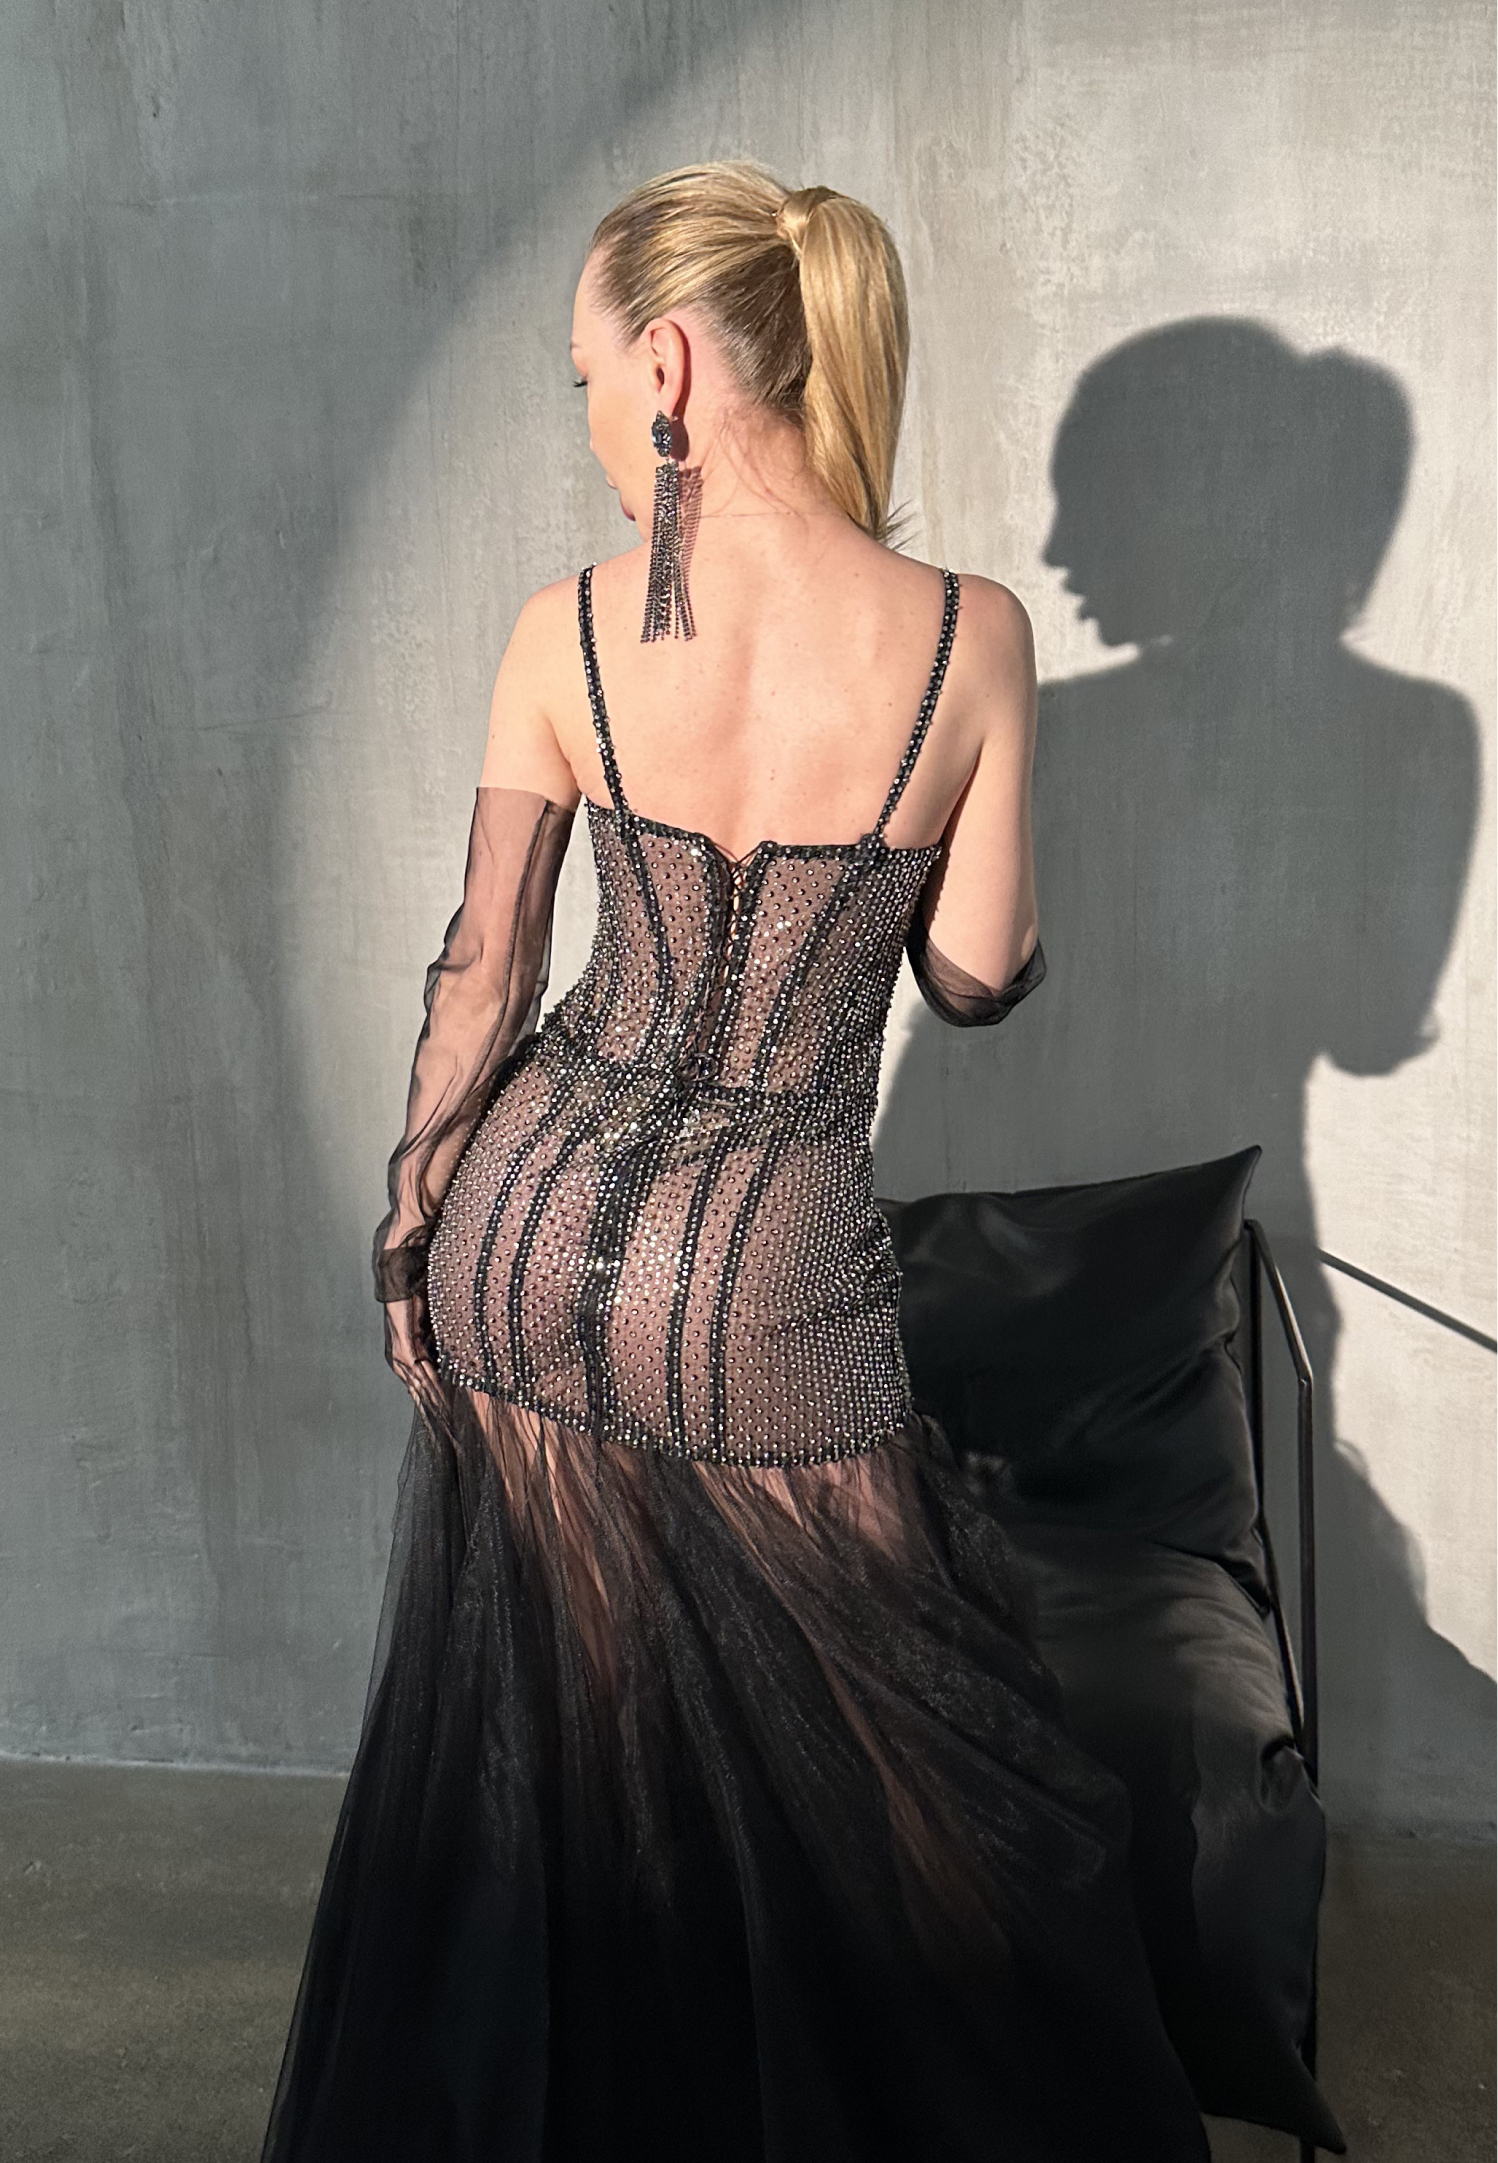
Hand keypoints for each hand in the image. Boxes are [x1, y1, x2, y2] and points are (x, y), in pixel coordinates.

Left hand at [382, 1287, 444, 1423]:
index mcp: (403, 1360)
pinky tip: (444, 1404)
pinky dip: (435, 1390)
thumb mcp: (431, 1331)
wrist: (402, 1279)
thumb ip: (439, 1348)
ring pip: (422, 1391)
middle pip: (421, 1399)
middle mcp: (399, 1363)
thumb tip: (455, 1364)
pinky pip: (423, 1374)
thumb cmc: (416, 1299)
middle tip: (452, 1444)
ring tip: (451, 1430)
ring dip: (437, 1411)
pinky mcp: (405, 1349)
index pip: (421, 1392)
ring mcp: (401, 1358)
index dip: (434, 1412)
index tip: (448, 1433)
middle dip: (436, 1421)